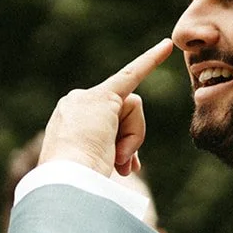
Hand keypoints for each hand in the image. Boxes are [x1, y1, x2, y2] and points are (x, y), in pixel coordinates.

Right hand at [39, 39, 172, 175]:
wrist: (66, 183)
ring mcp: (87, 98)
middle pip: (122, 116)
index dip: (118, 139)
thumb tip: (128, 163)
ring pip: (132, 111)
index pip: (105, 123)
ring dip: (132, 138)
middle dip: (130, 142)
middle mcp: (74, 104)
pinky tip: (166, 46)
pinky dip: (151, 60)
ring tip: (116, 159)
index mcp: (68, 122)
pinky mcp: (104, 98)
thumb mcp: (91, 170)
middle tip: (123, 168)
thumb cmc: (77, 185)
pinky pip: (133, 74)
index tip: (118, 158)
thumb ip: (108, 158)